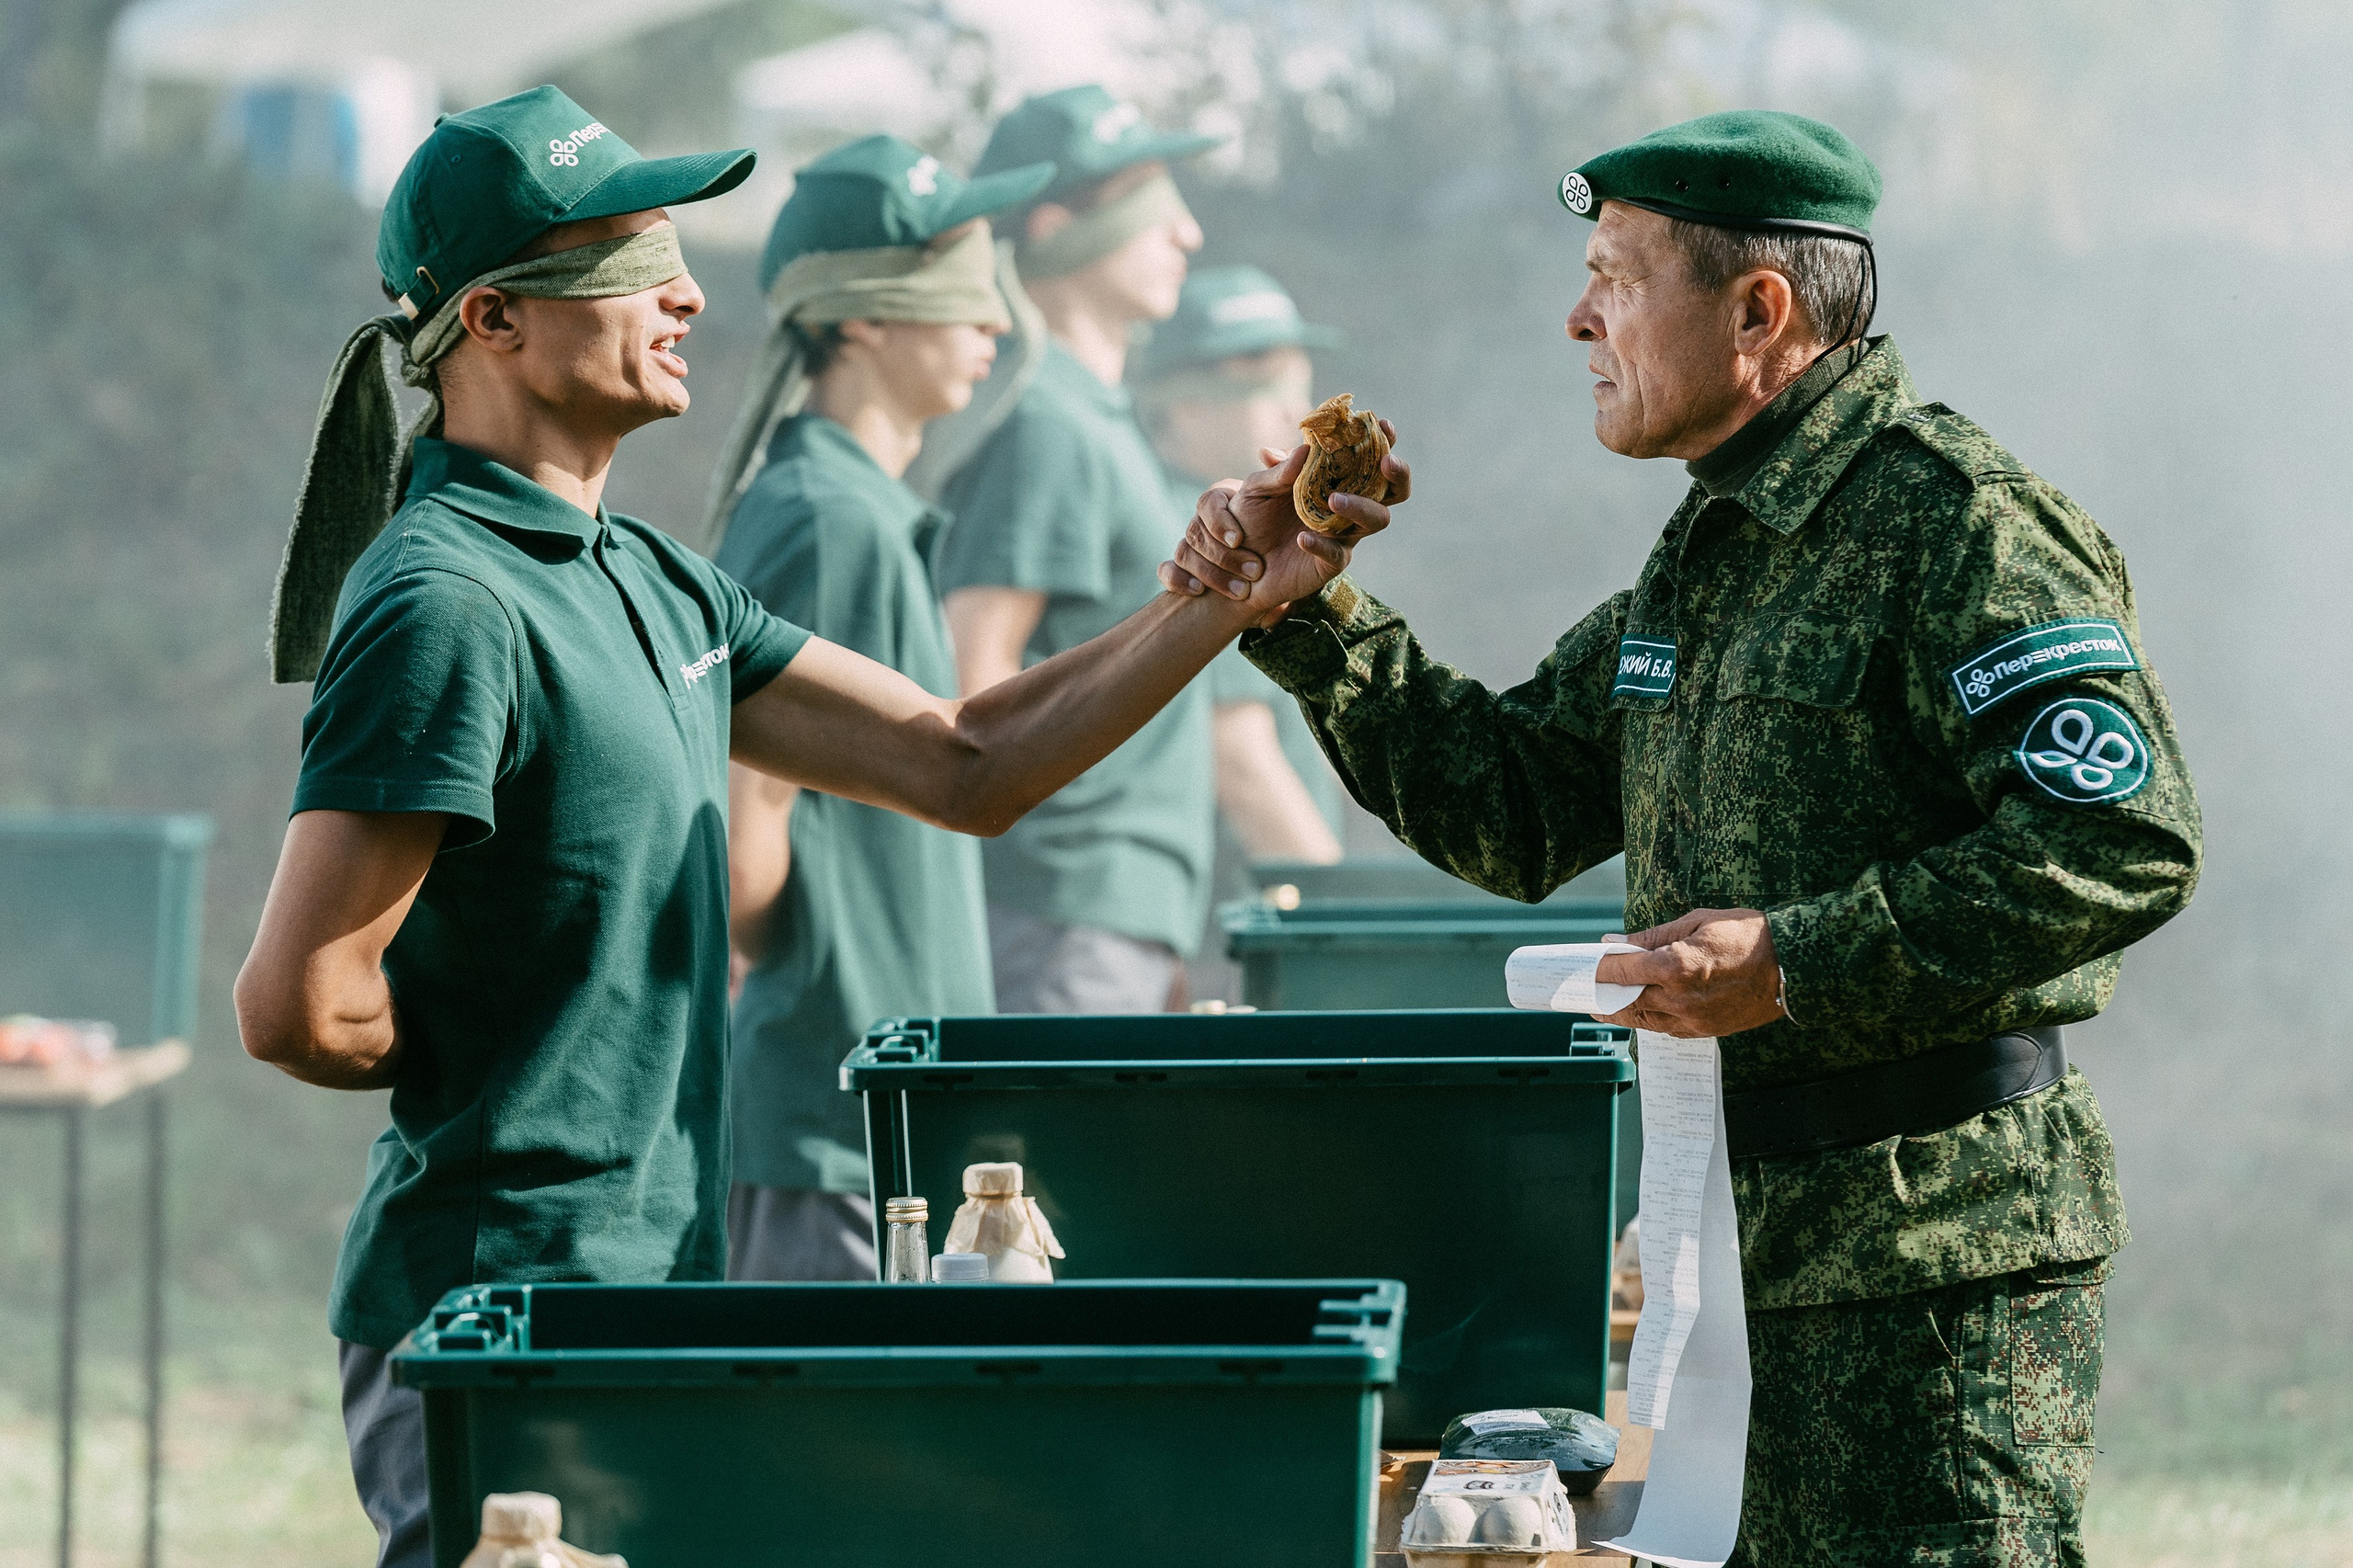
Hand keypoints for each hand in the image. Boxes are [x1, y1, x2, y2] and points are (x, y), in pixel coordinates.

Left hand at [1158, 426, 1409, 621]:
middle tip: (1385, 462)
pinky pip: (1337, 554)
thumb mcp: (1257, 489)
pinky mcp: (1329, 564)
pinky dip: (1322, 544)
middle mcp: (1349, 505)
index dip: (1383, 440)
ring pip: (1377, 520)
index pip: (1371, 456)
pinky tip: (1301, 538)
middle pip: (1393, 491)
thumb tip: (1304, 448)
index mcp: (1336, 479)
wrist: (1234, 562)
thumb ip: (1278, 470)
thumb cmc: (1250, 517)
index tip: (1382, 424)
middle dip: (1397, 474)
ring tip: (1333, 499)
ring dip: (1361, 506)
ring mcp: (1343, 535)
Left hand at [1592, 908, 1785, 1037]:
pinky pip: (1667, 1029)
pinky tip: (1644, 1009)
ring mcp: (1693, 1020)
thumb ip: (1653, 936)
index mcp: (1675, 967)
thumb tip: (1617, 942)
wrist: (1794, 965)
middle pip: (1626, 1002)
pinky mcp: (1706, 1031)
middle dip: (1603, 996)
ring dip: (1623, 1012)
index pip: (1620, 971)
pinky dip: (1651, 1020)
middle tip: (1586, 991)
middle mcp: (1679, 999)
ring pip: (1644, 1021)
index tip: (1587, 965)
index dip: (1599, 968)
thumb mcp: (1697, 922)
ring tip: (1608, 1003)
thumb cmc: (1748, 935)